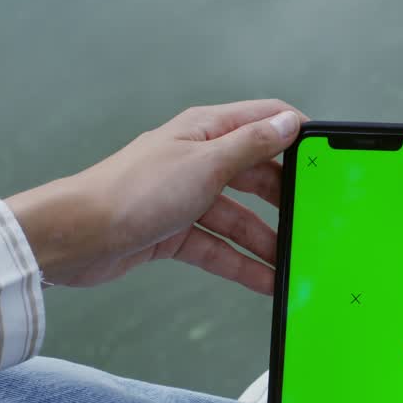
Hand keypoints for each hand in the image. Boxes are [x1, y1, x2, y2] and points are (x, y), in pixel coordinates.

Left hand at [5, 99, 305, 291]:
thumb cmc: (132, 192)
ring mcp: (186, 197)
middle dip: (286, 198)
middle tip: (317, 219)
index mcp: (205, 130)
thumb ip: (250, 147)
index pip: (263, 121)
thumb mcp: (204, 166)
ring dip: (266, 240)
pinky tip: (266, 281)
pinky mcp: (174, 232)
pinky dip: (241, 263)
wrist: (75, 238)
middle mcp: (198, 159)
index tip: (327, 159)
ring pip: (239, 217)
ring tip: (296, 263)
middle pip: (255, 176)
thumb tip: (289, 123)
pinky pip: (218, 246)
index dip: (296, 135)